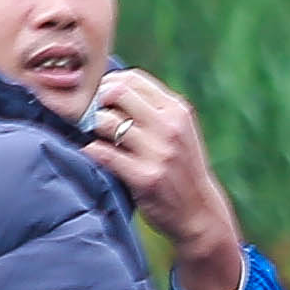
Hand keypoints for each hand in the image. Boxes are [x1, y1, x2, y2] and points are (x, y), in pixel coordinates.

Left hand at [82, 66, 248, 289]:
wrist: (199, 212)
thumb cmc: (181, 168)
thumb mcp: (179, 131)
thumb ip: (154, 108)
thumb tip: (111, 86)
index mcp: (178, 110)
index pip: (133, 78)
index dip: (110, 84)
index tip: (102, 100)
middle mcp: (170, 127)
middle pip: (117, 93)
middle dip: (98, 103)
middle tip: (93, 118)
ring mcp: (158, 152)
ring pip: (106, 122)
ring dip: (93, 129)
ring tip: (97, 138)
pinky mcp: (144, 177)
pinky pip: (102, 153)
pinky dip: (90, 151)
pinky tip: (93, 154)